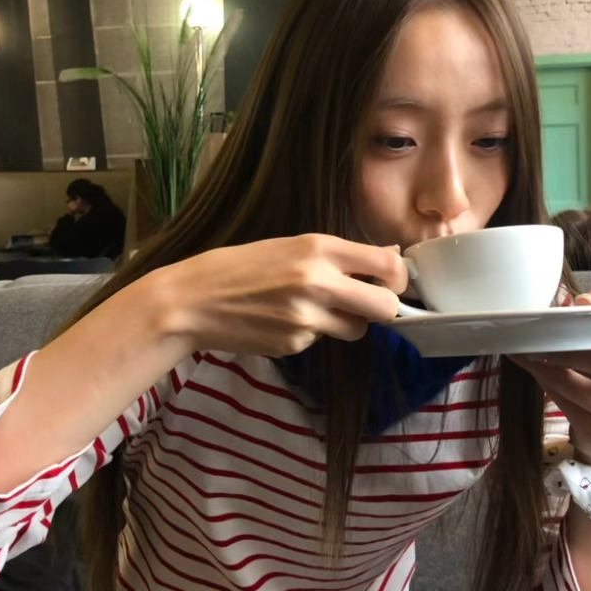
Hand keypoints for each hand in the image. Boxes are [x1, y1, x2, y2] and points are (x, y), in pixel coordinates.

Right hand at [150, 234, 408, 357]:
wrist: (192, 301)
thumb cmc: (238, 266)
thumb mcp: (289, 245)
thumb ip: (340, 255)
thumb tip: (390, 257)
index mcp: (318, 248)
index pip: (387, 264)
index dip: (398, 276)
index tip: (392, 280)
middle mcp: (318, 282)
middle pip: (385, 307)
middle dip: (385, 308)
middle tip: (371, 304)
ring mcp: (307, 319)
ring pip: (356, 330)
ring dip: (347, 322)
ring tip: (313, 309)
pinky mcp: (294, 345)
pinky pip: (321, 341)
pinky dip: (311, 334)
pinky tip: (281, 321)